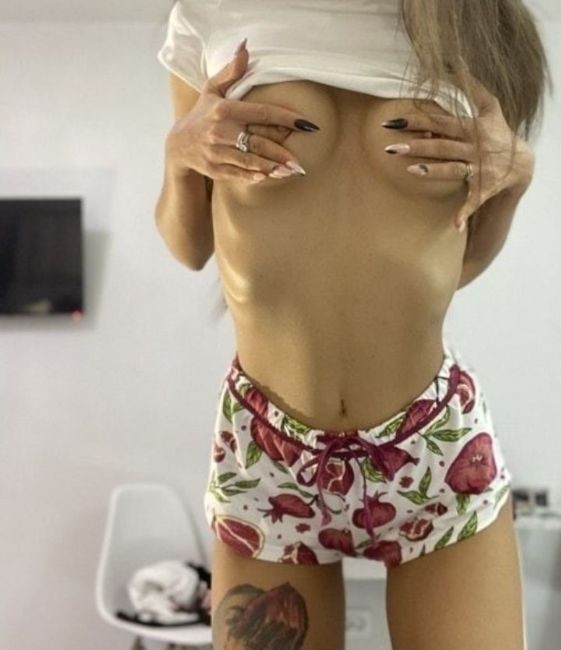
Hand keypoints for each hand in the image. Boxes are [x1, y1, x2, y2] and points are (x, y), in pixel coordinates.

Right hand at [165, 40, 314, 183]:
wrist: (178, 146)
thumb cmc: (202, 115)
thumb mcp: (212, 90)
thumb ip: (231, 71)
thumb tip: (245, 47)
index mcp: (224, 110)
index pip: (261, 113)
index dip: (286, 118)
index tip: (307, 125)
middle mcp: (220, 132)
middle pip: (258, 142)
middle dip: (281, 152)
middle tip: (300, 161)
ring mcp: (217, 152)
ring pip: (250, 161)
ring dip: (272, 167)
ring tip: (291, 171)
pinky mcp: (214, 169)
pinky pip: (238, 174)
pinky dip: (253, 176)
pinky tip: (269, 177)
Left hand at [381, 70, 534, 230]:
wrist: (522, 162)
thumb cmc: (499, 132)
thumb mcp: (491, 107)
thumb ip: (472, 86)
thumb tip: (456, 63)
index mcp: (470, 128)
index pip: (439, 122)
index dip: (416, 121)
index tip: (392, 122)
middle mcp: (472, 148)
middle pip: (440, 145)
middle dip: (415, 146)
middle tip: (389, 148)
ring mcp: (478, 169)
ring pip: (452, 169)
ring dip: (433, 171)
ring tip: (410, 172)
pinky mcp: (484, 188)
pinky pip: (473, 201)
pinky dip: (465, 213)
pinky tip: (454, 225)